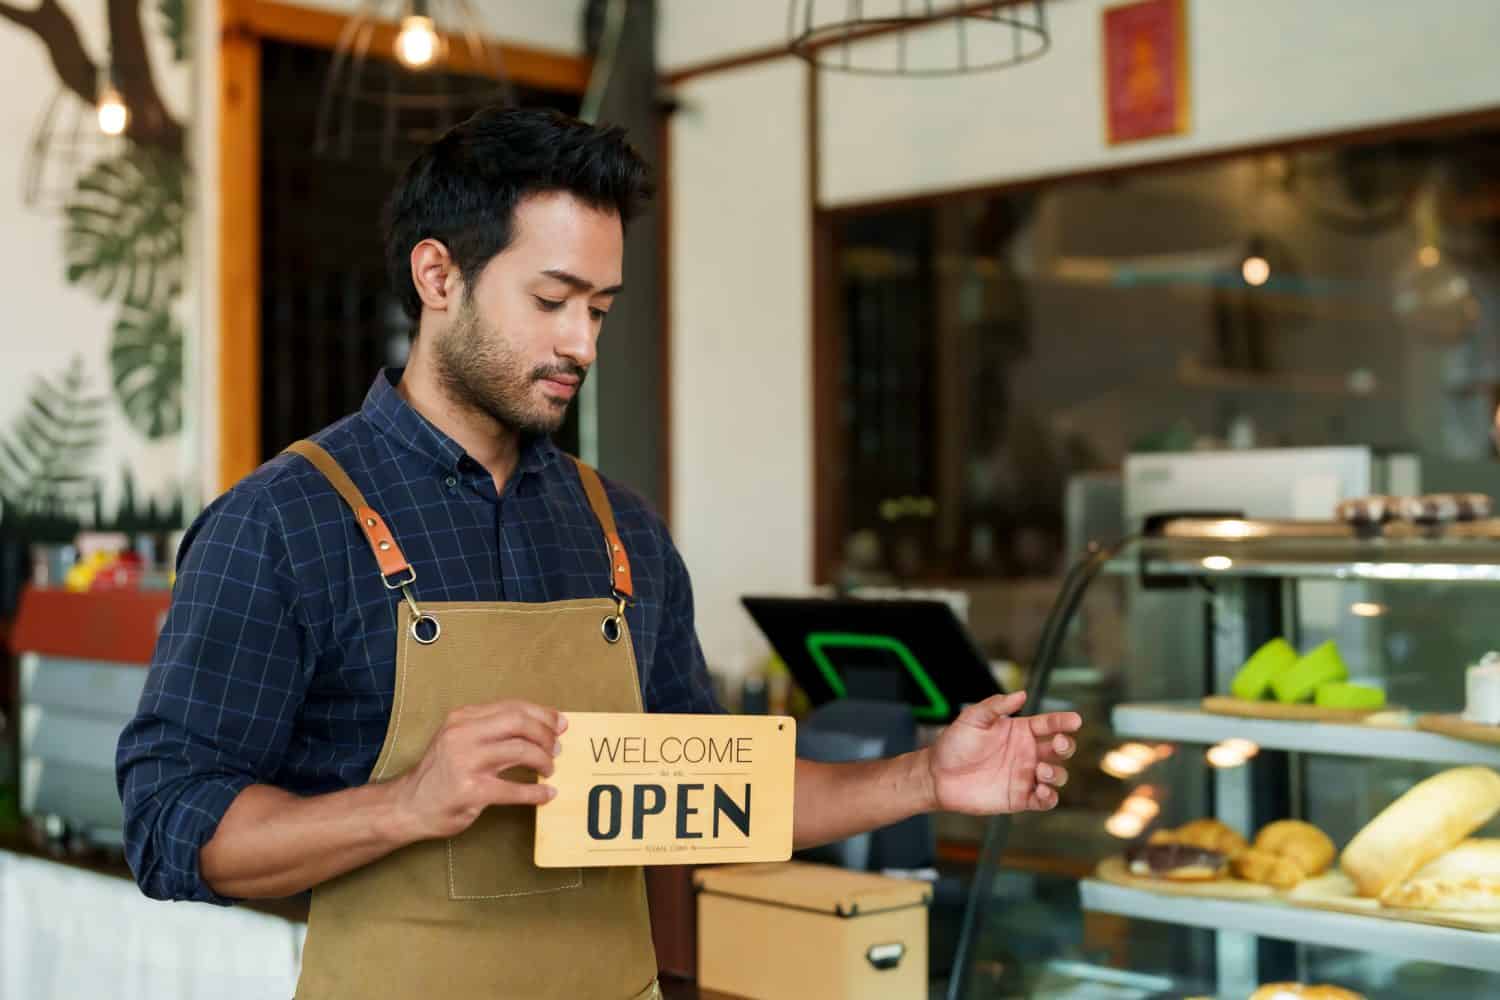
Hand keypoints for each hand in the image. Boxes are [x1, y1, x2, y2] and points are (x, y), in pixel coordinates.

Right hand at [390, 700, 566, 840]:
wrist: (407, 806)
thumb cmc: (441, 774)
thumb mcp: (458, 739)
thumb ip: (491, 728)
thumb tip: (539, 724)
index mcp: (463, 718)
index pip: (513, 707)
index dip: (543, 714)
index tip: (560, 724)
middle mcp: (462, 734)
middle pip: (520, 722)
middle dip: (546, 734)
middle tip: (557, 749)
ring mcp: (465, 762)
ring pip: (521, 750)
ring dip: (544, 761)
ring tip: (548, 770)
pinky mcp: (470, 791)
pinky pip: (514, 789)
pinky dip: (536, 792)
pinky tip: (546, 794)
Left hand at [927, 691, 1081, 814]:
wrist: (937, 775)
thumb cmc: (954, 744)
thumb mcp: (972, 718)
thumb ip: (995, 705)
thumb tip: (1021, 694)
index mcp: (1020, 731)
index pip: (1049, 724)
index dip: (1063, 721)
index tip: (1074, 720)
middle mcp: (1027, 753)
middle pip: (1060, 749)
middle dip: (1066, 745)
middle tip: (1058, 744)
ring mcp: (1025, 776)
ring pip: (1057, 775)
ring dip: (1057, 773)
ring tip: (1041, 770)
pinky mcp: (1020, 798)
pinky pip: (1045, 800)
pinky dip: (1050, 797)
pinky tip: (1040, 790)